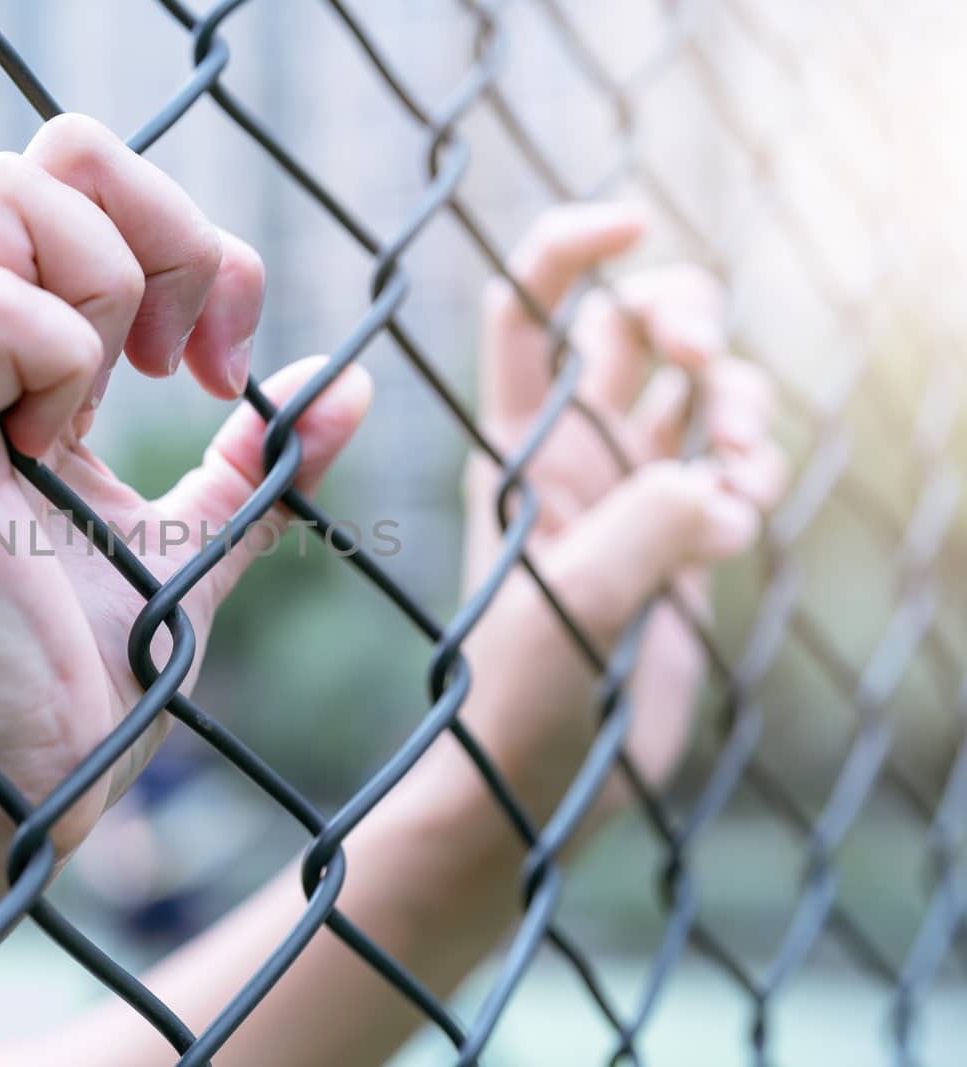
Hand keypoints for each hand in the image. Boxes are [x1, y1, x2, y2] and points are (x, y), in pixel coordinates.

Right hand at [0, 114, 371, 855]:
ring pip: (8, 201)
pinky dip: (63, 362)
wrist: (11, 792)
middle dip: (163, 233)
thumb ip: (251, 465)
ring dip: (112, 291)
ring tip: (116, 403)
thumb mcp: (185, 548)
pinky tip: (57, 452)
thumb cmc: (79, 683)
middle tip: (192, 359)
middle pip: (44, 155)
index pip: (77, 185)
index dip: (185, 238)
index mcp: (7, 364)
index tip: (226, 366)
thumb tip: (346, 386)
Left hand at [446, 202, 786, 833]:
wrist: (536, 790)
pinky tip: (738, 521)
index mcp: (519, 442)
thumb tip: (720, 491)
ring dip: (739, 403)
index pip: (532, 305)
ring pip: (702, 393)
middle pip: (639, 325)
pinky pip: (734, 468)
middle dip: (687, 314)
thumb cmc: (516, 700)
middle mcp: (575, 453)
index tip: (635, 218)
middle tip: (703, 365)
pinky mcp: (682, 542)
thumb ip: (645, 527)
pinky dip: (753, 475)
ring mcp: (633, 495)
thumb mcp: (572, 602)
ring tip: (733, 471)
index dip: (573, 244)